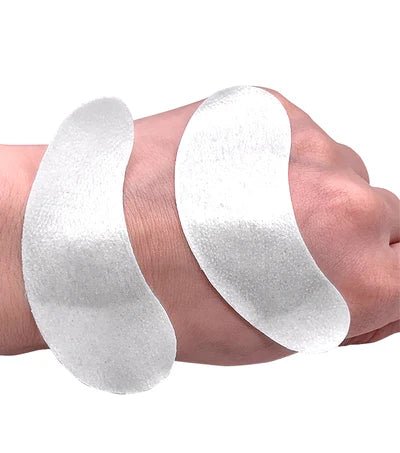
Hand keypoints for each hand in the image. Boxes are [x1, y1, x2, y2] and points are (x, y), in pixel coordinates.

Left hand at [124, 90, 399, 364]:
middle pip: (382, 216)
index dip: (379, 278)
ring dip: (304, 195)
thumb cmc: (163, 301)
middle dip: (342, 237)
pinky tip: (222, 184)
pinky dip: (272, 162)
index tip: (349, 279)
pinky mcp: (267, 109)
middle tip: (274, 250)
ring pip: (338, 173)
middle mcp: (343, 200)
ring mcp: (304, 145)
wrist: (87, 236)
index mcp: (354, 273)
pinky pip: (296, 141)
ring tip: (234, 216)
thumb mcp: (266, 339)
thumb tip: (376, 289)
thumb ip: (342, 311)